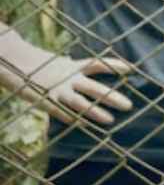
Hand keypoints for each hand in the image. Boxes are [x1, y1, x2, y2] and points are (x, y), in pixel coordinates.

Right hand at [0, 32, 132, 125]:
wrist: (11, 60)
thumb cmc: (39, 64)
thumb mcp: (59, 63)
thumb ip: (74, 68)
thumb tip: (87, 67)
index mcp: (72, 67)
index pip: (97, 64)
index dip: (114, 65)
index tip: (131, 69)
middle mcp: (68, 78)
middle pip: (94, 87)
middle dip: (112, 97)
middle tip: (129, 106)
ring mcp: (57, 89)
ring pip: (79, 102)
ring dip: (95, 112)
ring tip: (111, 121)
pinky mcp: (44, 99)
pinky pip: (60, 111)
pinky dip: (70, 117)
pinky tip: (80, 124)